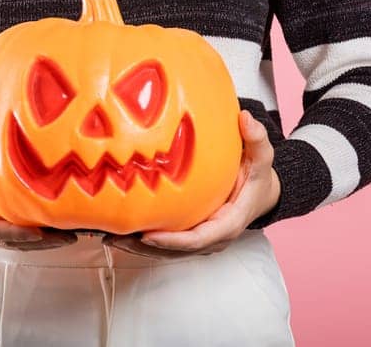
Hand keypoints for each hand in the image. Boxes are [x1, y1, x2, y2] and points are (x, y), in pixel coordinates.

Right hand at [0, 119, 78, 250]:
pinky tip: (57, 227)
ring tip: (70, 234)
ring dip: (42, 242)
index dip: (13, 233)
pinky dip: (35, 235)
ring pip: (12, 244)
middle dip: (38, 242)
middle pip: (6, 243)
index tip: (38, 232)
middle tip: (68, 236)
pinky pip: (13, 236)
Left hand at [108, 110, 280, 259]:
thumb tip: (245, 118)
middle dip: (145, 248)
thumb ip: (257, 140)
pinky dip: (142, 241)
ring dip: (137, 248)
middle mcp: (213, 237)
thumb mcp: (261, 158)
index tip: (148, 236)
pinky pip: (165, 243)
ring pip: (167, 251)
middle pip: (177, 250)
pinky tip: (118, 232)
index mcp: (229, 223)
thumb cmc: (257, 177)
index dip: (174, 241)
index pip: (199, 239)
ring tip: (108, 238)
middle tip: (114, 239)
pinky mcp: (190, 233)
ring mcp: (201, 238)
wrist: (261, 194)